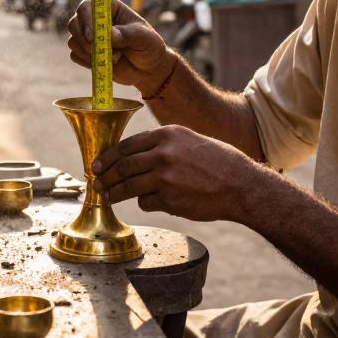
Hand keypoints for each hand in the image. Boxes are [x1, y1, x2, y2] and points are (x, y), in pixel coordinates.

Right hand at [67, 0, 172, 92]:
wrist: (149, 70)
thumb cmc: (149, 47)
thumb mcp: (144, 38)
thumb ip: (127, 34)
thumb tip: (109, 35)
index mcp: (109, 8)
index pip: (87, 6)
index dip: (86, 19)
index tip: (92, 36)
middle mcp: (95, 20)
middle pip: (74, 23)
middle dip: (84, 40)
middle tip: (99, 52)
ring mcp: (89, 37)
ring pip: (73, 41)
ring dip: (89, 53)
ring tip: (114, 58)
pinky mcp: (86, 53)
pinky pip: (75, 56)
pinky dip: (87, 62)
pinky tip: (105, 64)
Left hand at [90, 125, 261, 222]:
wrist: (241, 184)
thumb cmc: (218, 162)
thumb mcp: (189, 141)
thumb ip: (162, 146)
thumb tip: (133, 157)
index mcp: (167, 135)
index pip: (127, 145)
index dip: (108, 157)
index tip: (98, 165)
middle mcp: (163, 153)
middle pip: (123, 166)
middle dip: (105, 176)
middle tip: (97, 183)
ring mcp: (165, 177)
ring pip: (128, 186)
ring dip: (115, 193)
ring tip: (107, 197)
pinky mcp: (169, 199)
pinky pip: (146, 202)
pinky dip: (146, 203)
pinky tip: (156, 202)